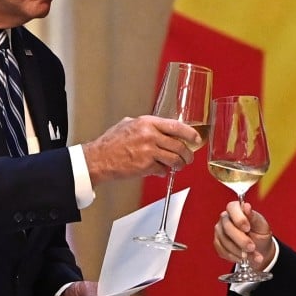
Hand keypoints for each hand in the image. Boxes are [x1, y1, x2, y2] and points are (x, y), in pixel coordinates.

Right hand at [81, 115, 198, 184]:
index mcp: (147, 123)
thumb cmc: (110, 142)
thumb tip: (160, 128)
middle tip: (188, 158)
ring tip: (178, 166)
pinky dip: (163, 172)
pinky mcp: (146, 166)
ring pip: (174, 159)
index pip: (176, 126)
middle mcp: (150, 135)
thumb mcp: (128, 124)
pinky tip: (160, 171)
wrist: (99, 159)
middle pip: (179, 145)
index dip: (190, 133)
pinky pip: (163, 170)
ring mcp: (149, 151)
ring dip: (179, 165)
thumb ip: (145, 125)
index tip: (196, 138)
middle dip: (187, 154)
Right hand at [212, 200, 274, 268]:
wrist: (259, 249)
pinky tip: (245, 258)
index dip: (239, 218)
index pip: (232, 208)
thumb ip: (254, 216)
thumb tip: (246, 206)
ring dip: (240, 251)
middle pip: (227, 227)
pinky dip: (235, 257)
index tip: (248, 229)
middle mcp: (225, 218)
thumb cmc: (260, 234)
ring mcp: (220, 231)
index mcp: (236, 209)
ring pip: (225, 241)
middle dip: (241, 240)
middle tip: (252, 247)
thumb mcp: (262, 225)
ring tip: (253, 256)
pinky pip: (223, 251)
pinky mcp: (218, 244)